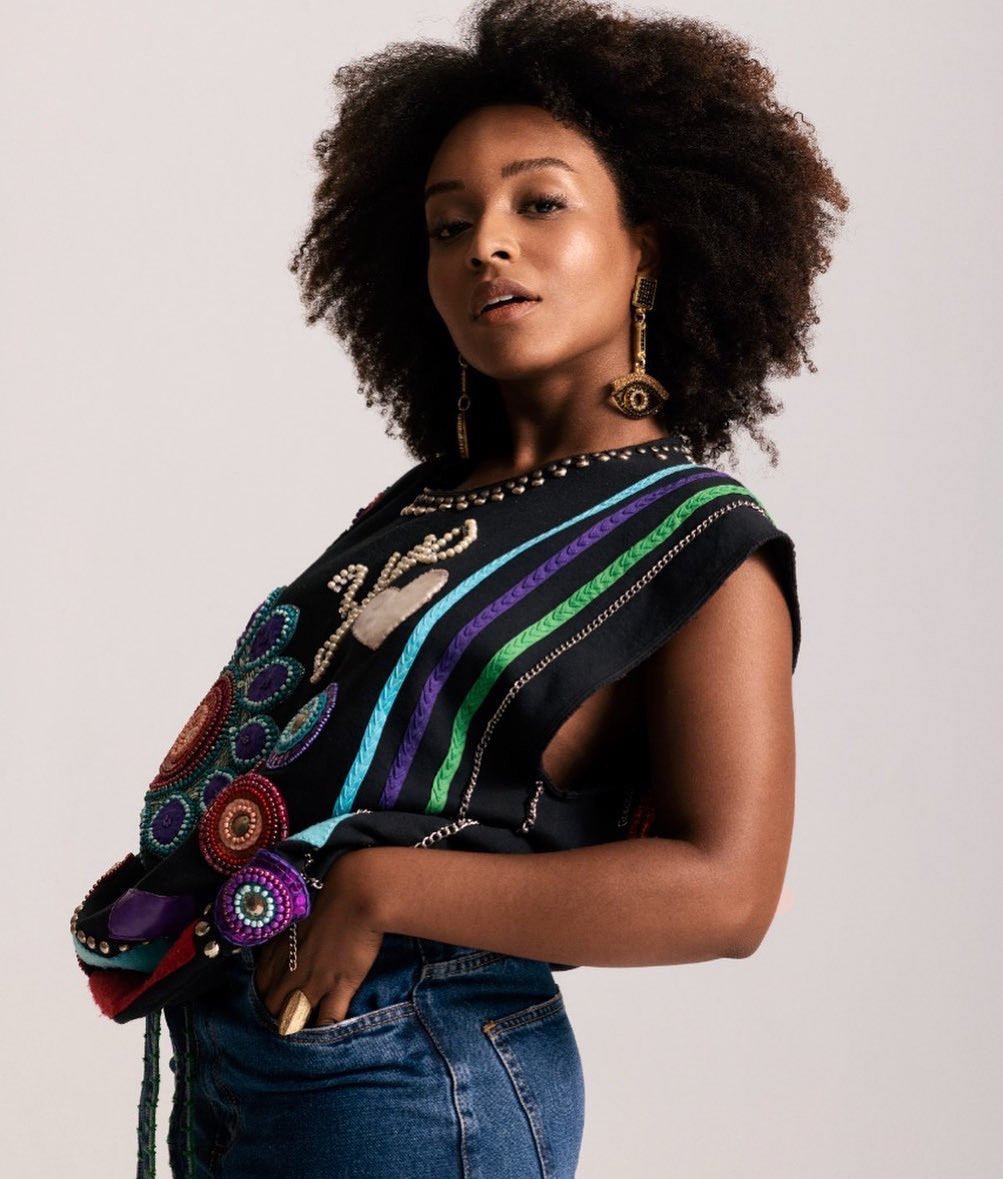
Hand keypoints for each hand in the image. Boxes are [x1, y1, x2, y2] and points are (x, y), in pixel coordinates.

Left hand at [252, 849, 385, 1029]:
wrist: (357, 891)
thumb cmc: (329, 892)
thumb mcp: (298, 910)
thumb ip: (286, 929)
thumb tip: (281, 935)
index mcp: (278, 950)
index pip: (260, 984)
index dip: (264, 995)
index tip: (273, 998)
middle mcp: (290, 971)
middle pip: (272, 1007)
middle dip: (275, 1016)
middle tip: (285, 1020)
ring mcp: (314, 982)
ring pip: (292, 1019)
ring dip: (295, 1027)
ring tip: (301, 1034)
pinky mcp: (340, 986)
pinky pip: (327, 1020)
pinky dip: (325, 1031)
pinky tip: (327, 1037)